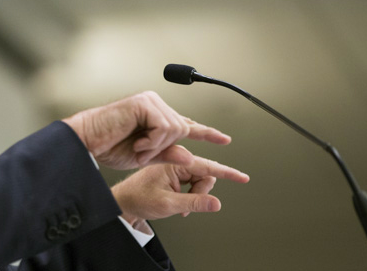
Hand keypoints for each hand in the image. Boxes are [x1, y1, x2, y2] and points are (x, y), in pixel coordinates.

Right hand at [62, 91, 231, 169]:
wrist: (86, 141)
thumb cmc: (108, 147)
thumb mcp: (143, 156)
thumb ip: (167, 154)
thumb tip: (189, 155)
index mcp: (154, 116)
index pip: (184, 124)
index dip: (206, 132)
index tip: (224, 139)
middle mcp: (154, 104)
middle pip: (181, 129)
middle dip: (163, 148)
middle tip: (141, 153)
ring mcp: (149, 101)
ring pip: (175, 129)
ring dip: (157, 145)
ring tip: (137, 148)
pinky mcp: (144, 102)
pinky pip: (164, 126)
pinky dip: (153, 140)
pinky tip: (138, 142)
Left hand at [111, 146, 249, 224]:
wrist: (123, 200)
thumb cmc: (138, 198)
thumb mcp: (168, 204)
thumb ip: (194, 203)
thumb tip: (216, 203)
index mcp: (174, 162)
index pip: (207, 166)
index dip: (227, 173)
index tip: (243, 177)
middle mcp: (175, 160)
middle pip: (204, 175)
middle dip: (201, 193)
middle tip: (188, 206)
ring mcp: (174, 167)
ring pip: (199, 180)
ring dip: (194, 196)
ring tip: (180, 206)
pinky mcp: (173, 173)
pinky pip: (191, 183)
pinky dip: (189, 195)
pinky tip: (179, 202)